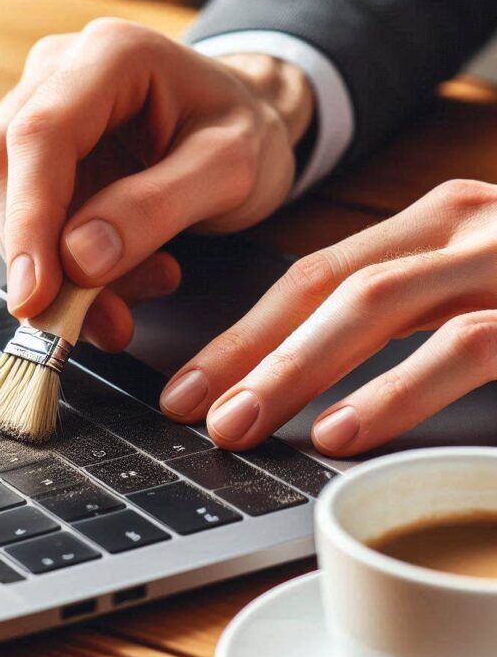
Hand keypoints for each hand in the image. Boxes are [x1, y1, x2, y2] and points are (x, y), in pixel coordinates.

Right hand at [0, 18, 312, 349]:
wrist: (248, 120)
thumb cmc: (246, 131)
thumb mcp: (231, 169)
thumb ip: (157, 208)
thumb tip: (78, 259)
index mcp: (110, 56)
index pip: (40, 135)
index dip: (27, 219)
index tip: (35, 296)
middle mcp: (60, 75)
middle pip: (5, 169)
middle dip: (39, 257)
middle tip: (92, 320)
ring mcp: (45, 113)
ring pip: (9, 203)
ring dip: (57, 272)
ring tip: (132, 299)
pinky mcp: (47, 158)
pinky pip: (32, 221)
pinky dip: (67, 270)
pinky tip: (124, 281)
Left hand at [160, 179, 496, 456]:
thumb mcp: (475, 283)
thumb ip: (411, 312)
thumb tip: (315, 370)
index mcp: (430, 226)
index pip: (313, 276)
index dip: (243, 332)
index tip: (191, 385)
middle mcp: (456, 227)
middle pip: (322, 284)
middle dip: (245, 350)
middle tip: (189, 409)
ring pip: (372, 302)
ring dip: (292, 368)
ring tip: (236, 425)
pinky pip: (461, 345)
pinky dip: (393, 391)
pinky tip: (340, 431)